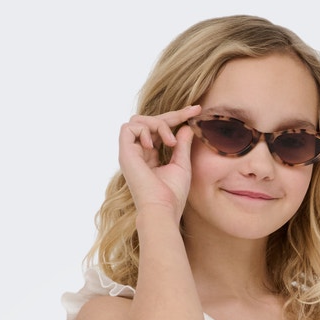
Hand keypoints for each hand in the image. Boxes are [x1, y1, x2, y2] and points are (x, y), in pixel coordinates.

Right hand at [118, 104, 201, 219]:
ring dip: (158, 124)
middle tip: (191, 113)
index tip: (195, 110)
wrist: (162, 209)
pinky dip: (144, 130)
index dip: (177, 117)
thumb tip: (187, 126)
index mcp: (149, 156)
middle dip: (171, 115)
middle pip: (150, 121)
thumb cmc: (172, 194)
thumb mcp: (182, 165)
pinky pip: (129, 127)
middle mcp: (138, 152)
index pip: (160, 129)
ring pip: (139, 120)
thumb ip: (182, 145)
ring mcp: (130, 152)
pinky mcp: (124, 153)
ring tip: (171, 142)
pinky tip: (154, 145)